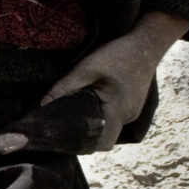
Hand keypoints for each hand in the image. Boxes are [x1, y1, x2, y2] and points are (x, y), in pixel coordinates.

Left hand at [44, 11, 188, 151]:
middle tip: (64, 125)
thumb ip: (65, 87)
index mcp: (118, 110)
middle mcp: (128, 117)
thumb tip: (42, 105)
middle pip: (104, 139)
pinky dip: (102, 116)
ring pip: (109, 129)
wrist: (146, 45)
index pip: (101, 142)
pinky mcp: (132, 107)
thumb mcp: (87, 68)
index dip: (82, 143)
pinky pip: (114, 119)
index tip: (63, 136)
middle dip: (85, 136)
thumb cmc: (117, 55)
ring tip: (75, 112)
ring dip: (93, 125)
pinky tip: (90, 104)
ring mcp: (133, 113)